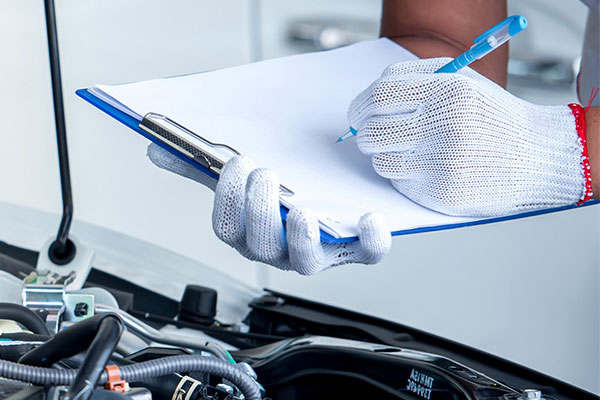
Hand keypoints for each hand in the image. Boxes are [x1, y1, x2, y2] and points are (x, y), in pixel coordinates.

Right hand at [147, 144, 390, 274]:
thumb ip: (201, 167)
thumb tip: (158, 149)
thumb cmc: (278, 192)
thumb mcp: (239, 177)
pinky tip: (370, 217)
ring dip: (301, 237)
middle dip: (259, 211)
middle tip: (265, 174)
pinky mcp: (353, 249)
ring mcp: (317, 252)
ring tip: (303, 210)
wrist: (326, 198)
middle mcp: (278, 249)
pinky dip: (370, 240)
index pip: (226, 227)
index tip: (235, 161)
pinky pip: (366, 254)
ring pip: (305, 260)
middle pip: (259, 246)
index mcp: (247, 232)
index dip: (227, 198)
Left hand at [348, 57, 587, 216]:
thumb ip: (413, 80)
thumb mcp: (461, 80)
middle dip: (365, 133)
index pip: (380, 96)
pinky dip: (405, 175)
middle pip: (372, 132)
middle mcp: (445, 128)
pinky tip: (429, 167)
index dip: (360, 106)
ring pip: (381, 162)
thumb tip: (366, 102)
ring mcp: (443, 165)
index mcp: (449, 92)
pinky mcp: (441, 195)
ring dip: (385, 155)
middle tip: (373, 133)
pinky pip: (400, 183)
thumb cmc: (492, 116)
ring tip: (410, 149)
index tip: (357, 113)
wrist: (537, 157)